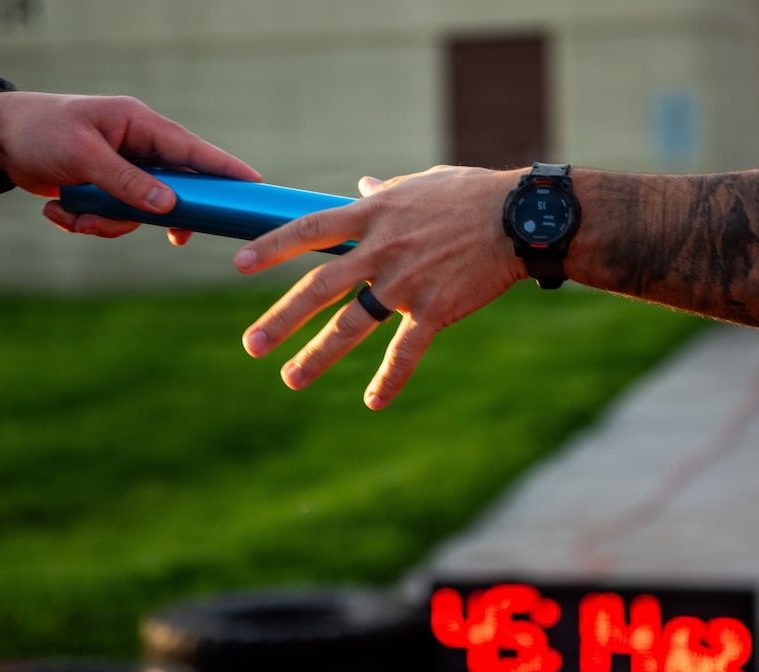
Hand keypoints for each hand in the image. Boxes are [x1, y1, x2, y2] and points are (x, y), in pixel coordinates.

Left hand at [0, 91, 260, 239]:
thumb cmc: (40, 132)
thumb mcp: (83, 155)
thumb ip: (127, 182)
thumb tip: (170, 206)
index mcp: (139, 125)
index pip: (193, 150)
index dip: (225, 170)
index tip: (254, 186)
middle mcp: (137, 147)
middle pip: (171, 191)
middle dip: (154, 216)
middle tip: (174, 236)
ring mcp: (122, 170)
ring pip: (138, 212)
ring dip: (106, 223)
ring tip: (71, 216)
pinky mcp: (106, 189)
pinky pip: (113, 218)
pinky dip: (86, 222)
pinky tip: (58, 213)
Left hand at [234, 165, 528, 409]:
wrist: (519, 218)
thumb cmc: (471, 195)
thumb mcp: (422, 183)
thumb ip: (386, 190)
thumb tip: (362, 182)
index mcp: (374, 216)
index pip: (310, 230)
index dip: (273, 247)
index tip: (239, 263)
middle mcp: (381, 251)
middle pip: (320, 287)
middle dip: (282, 318)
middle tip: (252, 344)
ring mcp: (406, 283)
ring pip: (352, 325)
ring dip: (318, 354)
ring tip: (291, 378)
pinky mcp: (434, 310)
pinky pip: (405, 351)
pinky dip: (389, 379)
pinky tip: (372, 401)